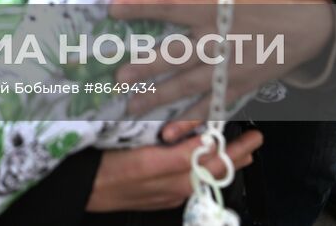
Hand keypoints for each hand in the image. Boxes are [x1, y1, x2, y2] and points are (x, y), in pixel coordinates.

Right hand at [85, 128, 262, 211]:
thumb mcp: (137, 154)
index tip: (252, 137)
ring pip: (205, 178)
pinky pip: (190, 184)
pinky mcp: (159, 198)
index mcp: (169, 171)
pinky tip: (205, 167)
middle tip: (254, 143)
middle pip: (213, 170)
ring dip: (223, 165)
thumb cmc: (104, 167)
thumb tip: (200, 141)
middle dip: (236, 156)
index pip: (210, 158)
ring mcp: (167, 194)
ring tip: (239, 155)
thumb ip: (171, 150)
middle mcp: (173, 186)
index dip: (233, 147)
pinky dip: (204, 173)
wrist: (81, 189)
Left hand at [109, 0, 335, 122]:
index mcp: (216, 10)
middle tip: (118, 78)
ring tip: (131, 106)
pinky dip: (191, 121)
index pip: (171, 8)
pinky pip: (213, 106)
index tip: (112, 8)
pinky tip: (171, 133)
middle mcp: (220, 40)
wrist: (313, 26)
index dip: (141, 8)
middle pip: (176, 54)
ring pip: (189, 85)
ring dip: (159, 97)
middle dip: (145, 66)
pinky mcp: (242, 87)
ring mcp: (231, 68)